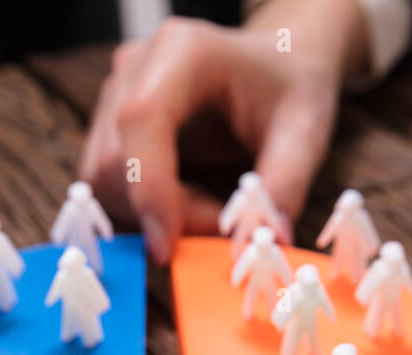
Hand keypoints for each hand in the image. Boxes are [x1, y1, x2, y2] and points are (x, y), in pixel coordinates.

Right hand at [80, 0, 367, 263]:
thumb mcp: (306, 132)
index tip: (169, 248)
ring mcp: (113, 97)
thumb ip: (285, 183)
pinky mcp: (108, 129)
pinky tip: (191, 199)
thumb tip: (265, 239)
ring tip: (214, 208)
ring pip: (106, 182)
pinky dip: (149, 211)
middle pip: (116, 162)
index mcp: (184, 50)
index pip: (142, 119)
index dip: (149, 188)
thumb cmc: (288, 90)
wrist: (273, 69)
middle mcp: (134, 68)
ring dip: (157, 216)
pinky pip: (110, 188)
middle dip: (166, 213)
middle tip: (226, 229)